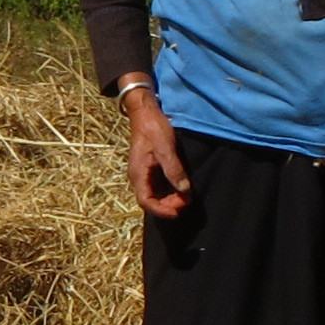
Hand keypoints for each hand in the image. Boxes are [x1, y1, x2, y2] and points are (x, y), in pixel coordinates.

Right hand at [123, 87, 192, 218]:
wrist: (145, 112)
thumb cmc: (153, 128)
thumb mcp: (165, 148)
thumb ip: (173, 169)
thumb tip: (184, 190)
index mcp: (138, 174)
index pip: (146, 201)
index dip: (162, 210)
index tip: (178, 211)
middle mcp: (138, 177)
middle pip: (150, 201)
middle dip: (168, 205)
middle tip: (186, 201)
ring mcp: (143, 173)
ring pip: (154, 194)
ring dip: (169, 199)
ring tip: (186, 196)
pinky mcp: (149, 168)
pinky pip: (157, 186)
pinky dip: (169, 190)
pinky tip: (180, 187)